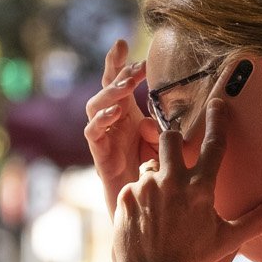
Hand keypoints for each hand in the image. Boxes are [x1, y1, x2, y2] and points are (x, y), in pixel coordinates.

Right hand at [83, 38, 160, 208]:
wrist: (144, 216)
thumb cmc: (157, 181)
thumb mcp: (168, 147)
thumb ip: (165, 130)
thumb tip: (164, 116)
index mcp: (129, 116)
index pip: (120, 83)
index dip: (121, 64)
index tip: (126, 45)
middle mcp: (113, 123)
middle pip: (105, 88)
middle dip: (115, 72)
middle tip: (134, 67)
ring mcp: (104, 138)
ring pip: (94, 106)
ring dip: (110, 94)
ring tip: (125, 87)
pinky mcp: (99, 156)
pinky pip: (93, 133)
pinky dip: (102, 120)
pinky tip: (116, 113)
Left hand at [113, 92, 261, 261]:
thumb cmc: (192, 260)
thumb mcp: (226, 240)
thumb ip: (254, 220)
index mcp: (200, 188)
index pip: (214, 144)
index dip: (217, 120)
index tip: (217, 102)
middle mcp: (172, 181)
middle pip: (170, 138)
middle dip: (172, 142)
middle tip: (176, 160)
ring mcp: (145, 187)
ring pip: (150, 163)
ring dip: (156, 175)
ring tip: (159, 203)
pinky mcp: (124, 195)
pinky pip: (133, 184)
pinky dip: (139, 196)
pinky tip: (144, 217)